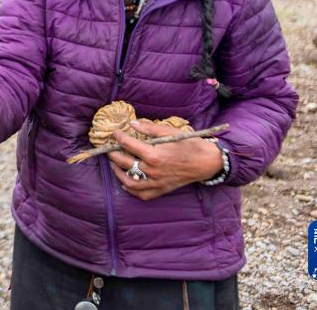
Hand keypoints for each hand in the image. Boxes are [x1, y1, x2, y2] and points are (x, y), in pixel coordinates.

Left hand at [107, 119, 222, 199]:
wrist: (206, 162)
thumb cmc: (189, 145)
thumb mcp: (170, 132)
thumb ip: (149, 128)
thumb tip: (132, 123)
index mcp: (154, 155)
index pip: (128, 145)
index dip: (119, 137)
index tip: (115, 133)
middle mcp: (152, 171)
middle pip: (125, 163)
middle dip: (113, 154)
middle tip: (110, 148)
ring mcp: (156, 182)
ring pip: (129, 182)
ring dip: (118, 173)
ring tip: (114, 165)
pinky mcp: (161, 190)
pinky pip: (142, 194)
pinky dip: (131, 190)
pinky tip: (126, 183)